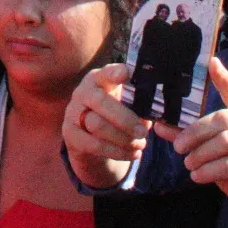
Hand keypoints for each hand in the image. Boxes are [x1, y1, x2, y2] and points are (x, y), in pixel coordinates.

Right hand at [63, 63, 150, 185]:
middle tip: (143, 132)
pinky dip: (117, 152)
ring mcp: (73, 112)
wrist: (90, 139)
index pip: (106, 72)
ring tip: (140, 145)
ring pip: (97, 125)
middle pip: (101, 101)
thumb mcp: (126, 105)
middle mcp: (83, 92)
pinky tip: (131, 154)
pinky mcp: (70, 134)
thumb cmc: (115, 115)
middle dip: (125, 119)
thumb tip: (157, 110)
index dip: (115, 72)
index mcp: (99, 79)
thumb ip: (138, 104)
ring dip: (123, 139)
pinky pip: (94, 145)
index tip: (127, 74)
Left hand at [165, 59, 227, 227]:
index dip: (224, 78)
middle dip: (196, 132)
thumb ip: (191, 135)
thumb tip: (159, 125)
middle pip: (223, 119)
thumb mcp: (213, 148)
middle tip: (178, 146)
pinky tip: (197, 175)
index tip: (212, 62)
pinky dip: (209, 170)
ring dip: (201, 154)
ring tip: (188, 163)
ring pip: (226, 141)